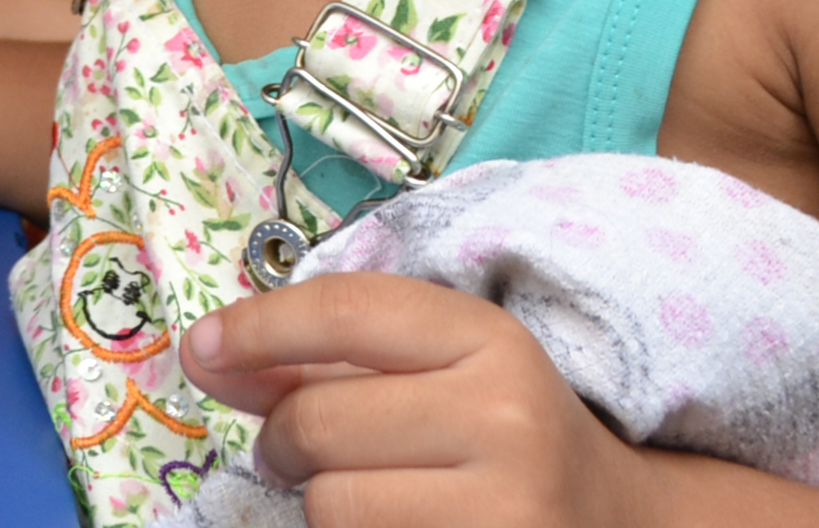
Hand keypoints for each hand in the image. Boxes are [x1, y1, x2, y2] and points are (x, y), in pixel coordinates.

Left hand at [179, 272, 654, 526]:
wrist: (616, 524)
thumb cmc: (506, 436)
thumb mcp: (444, 369)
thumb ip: (328, 356)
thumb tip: (207, 353)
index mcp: (492, 341)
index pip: (346, 311)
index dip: (257, 327)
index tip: (202, 347)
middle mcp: (506, 419)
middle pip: (317, 421)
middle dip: (283, 439)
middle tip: (297, 450)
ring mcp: (504, 508)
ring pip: (329, 502)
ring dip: (320, 501)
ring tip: (365, 493)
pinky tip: (396, 524)